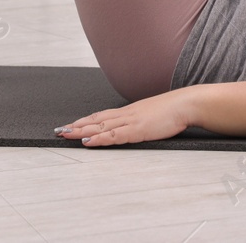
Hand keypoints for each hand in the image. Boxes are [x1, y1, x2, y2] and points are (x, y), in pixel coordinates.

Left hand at [55, 88, 192, 146]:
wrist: (186, 104)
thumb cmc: (173, 110)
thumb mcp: (153, 114)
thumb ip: (142, 119)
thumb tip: (137, 125)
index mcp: (129, 111)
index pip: (101, 115)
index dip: (85, 120)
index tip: (71, 124)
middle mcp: (126, 114)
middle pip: (96, 120)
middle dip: (76, 126)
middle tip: (59, 131)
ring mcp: (130, 121)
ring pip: (100, 127)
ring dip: (81, 131)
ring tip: (65, 134)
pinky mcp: (137, 130)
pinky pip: (114, 136)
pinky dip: (99, 140)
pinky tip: (87, 142)